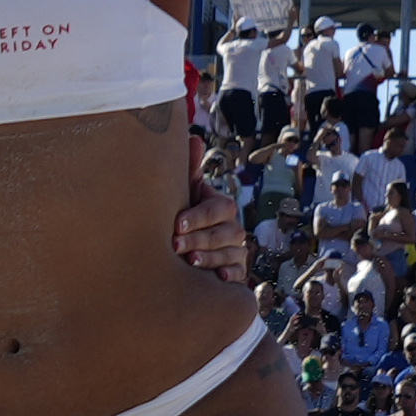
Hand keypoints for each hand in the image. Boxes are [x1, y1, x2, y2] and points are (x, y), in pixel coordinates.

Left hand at [174, 159, 253, 281]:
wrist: (183, 251)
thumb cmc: (183, 218)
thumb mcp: (185, 195)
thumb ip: (189, 170)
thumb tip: (194, 138)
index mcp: (221, 206)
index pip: (216, 209)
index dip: (198, 216)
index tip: (177, 224)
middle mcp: (232, 227)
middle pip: (223, 233)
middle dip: (199, 238)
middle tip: (176, 245)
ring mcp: (236, 250)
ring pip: (230, 253)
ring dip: (211, 257)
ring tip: (191, 261)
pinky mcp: (236, 271)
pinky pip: (239, 273)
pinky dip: (230, 274)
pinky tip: (219, 277)